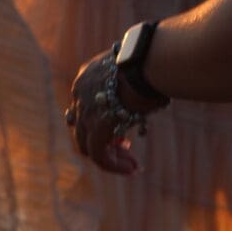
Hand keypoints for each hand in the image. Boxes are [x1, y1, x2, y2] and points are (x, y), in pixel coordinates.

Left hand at [65, 51, 144, 175]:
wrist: (146, 62)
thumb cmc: (151, 61)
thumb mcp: (136, 71)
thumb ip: (134, 85)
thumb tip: (152, 95)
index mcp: (88, 78)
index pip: (85, 107)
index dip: (101, 122)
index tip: (120, 132)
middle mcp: (80, 95)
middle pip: (82, 128)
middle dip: (104, 141)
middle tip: (124, 147)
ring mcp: (85, 113)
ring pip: (88, 146)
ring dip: (111, 157)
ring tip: (132, 166)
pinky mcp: (96, 129)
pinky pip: (100, 157)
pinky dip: (114, 166)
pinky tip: (131, 169)